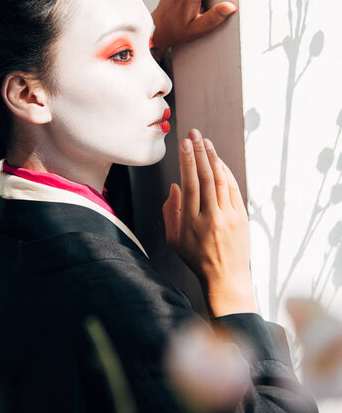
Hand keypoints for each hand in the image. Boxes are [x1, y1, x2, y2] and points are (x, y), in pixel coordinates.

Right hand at [162, 128, 256, 316]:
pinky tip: (219, 161)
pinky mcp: (242, 217)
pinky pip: (233, 189)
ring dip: (213, 158)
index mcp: (192, 223)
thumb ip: (170, 212)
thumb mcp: (173, 239)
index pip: (190, 184)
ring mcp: (229, 217)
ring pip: (221, 180)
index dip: (187, 161)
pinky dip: (226, 172)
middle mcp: (211, 218)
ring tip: (205, 142)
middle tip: (194, 134)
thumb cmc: (196, 258)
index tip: (184, 144)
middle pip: (206, 178)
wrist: (225, 278)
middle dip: (199, 152)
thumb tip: (176, 186)